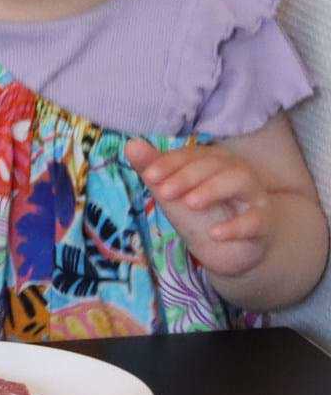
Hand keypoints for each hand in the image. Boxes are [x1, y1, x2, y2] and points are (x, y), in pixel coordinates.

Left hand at [125, 139, 270, 278]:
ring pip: (240, 181)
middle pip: (215, 164)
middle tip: (164, 192)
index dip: (170, 163)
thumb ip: (154, 170)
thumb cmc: (199, 214)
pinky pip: (255, 220)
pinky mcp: (263, 223)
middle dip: (187, 176)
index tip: (149, 175)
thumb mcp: (173, 193)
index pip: (192, 155)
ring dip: (213, 190)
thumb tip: (131, 145)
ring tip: (190, 204)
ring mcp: (254, 197)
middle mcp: (236, 173)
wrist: (228, 250)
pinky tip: (215, 233)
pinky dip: (236, 226)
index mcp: (213, 161)